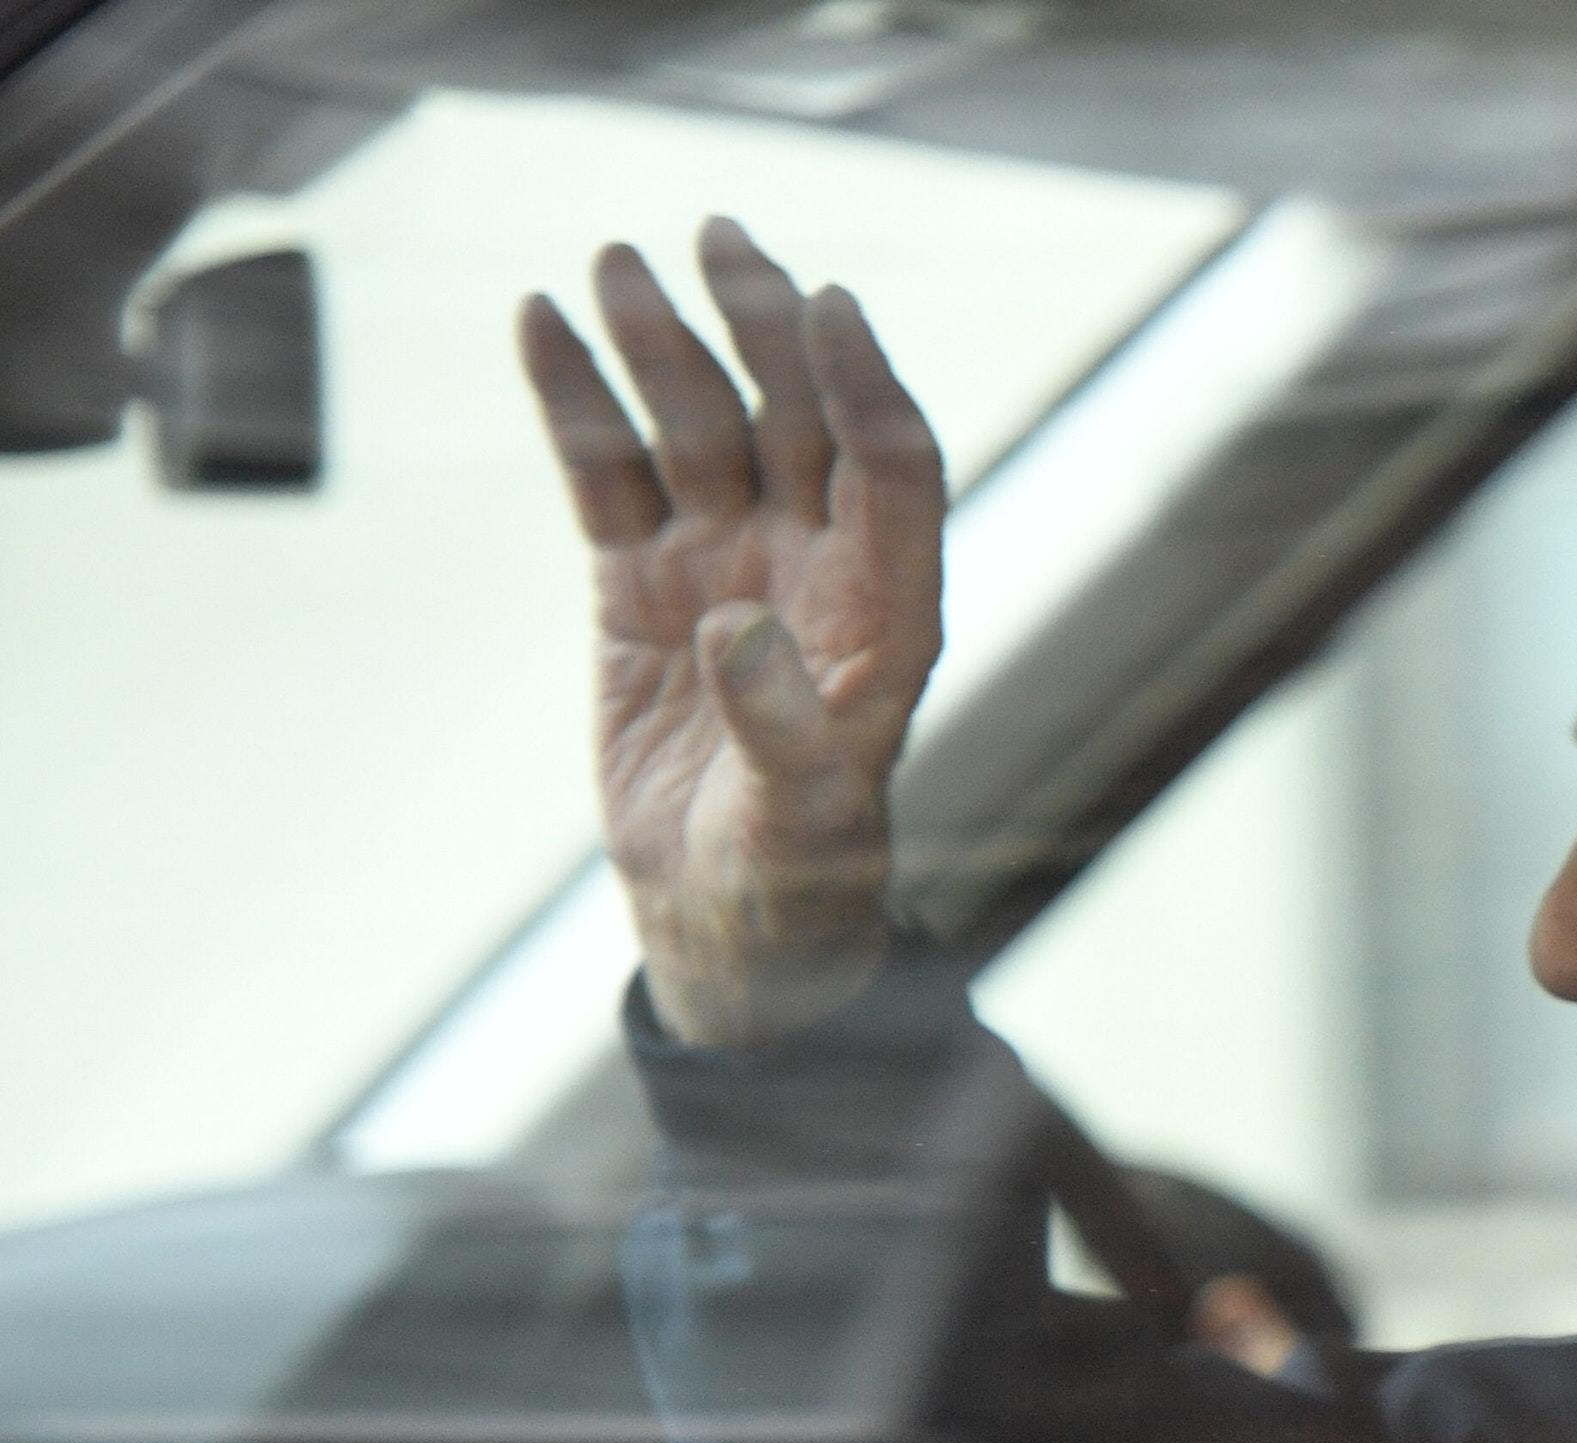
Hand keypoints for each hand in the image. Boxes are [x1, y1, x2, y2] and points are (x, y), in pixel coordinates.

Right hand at [517, 219, 945, 1046]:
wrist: (727, 924)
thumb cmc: (796, 881)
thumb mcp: (804, 824)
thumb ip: (785, 730)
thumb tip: (737, 626)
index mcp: (888, 615)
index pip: (891, 469)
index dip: (867, 387)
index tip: (831, 305)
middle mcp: (816, 570)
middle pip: (798, 417)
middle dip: (762, 329)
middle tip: (719, 242)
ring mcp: (726, 565)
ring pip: (698, 429)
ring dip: (662, 346)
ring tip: (616, 264)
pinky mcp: (645, 586)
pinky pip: (610, 473)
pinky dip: (578, 403)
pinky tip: (542, 322)